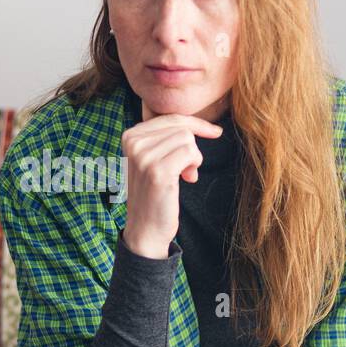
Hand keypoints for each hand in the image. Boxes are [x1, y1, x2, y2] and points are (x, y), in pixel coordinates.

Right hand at [121, 113, 222, 258]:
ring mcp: (144, 156)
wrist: (145, 228)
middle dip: (192, 148)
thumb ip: (167, 139)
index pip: (170, 118)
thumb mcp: (154, 159)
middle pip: (181, 127)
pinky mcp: (158, 171)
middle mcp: (133, 143)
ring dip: (194, 159)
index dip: (196, 124)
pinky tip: (187, 179)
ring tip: (183, 176)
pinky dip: (194, 165)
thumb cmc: (154, 193)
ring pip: (187, 139)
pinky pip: (190, 152)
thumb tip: (204, 126)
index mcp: (130, 136)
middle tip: (187, 170)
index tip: (215, 132)